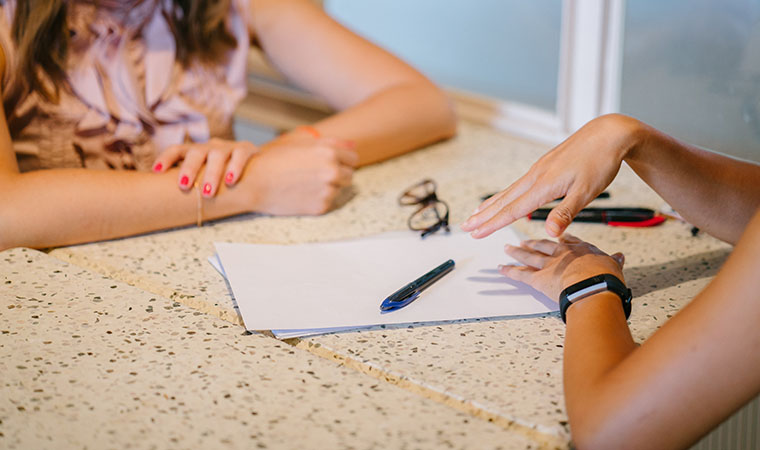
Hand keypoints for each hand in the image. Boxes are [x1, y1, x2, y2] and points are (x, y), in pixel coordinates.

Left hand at [152, 138, 257, 196]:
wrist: (256, 166)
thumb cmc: (222, 177)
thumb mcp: (204, 176)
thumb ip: (190, 184)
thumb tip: (162, 202)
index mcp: (196, 152)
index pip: (177, 150)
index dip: (166, 158)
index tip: (156, 172)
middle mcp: (210, 147)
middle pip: (196, 152)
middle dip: (189, 168)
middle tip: (184, 186)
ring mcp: (228, 147)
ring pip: (217, 155)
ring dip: (212, 173)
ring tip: (208, 193)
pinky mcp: (247, 149)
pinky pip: (240, 155)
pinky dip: (235, 167)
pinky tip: (230, 181)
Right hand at [242, 135, 357, 215]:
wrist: (253, 183)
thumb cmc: (275, 160)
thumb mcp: (302, 144)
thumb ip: (332, 143)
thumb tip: (354, 145)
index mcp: (329, 152)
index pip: (353, 158)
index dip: (342, 160)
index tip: (330, 163)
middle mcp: (332, 171)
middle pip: (349, 175)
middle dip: (338, 175)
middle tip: (315, 175)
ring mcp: (328, 190)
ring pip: (339, 189)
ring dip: (328, 187)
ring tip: (306, 184)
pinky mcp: (321, 206)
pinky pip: (328, 202)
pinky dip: (319, 199)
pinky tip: (302, 194)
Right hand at [462, 114, 642, 237]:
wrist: (608, 133)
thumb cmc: (600, 162)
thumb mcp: (587, 191)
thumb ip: (565, 213)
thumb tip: (549, 234)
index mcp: (544, 185)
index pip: (512, 209)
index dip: (492, 223)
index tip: (475, 233)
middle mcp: (536, 176)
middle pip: (504, 200)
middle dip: (483, 215)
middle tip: (464, 226)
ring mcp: (538, 169)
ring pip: (509, 191)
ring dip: (491, 204)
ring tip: (476, 213)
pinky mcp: (544, 166)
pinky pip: (518, 184)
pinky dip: (505, 194)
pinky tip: (505, 197)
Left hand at [499, 234, 624, 300]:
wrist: (594, 287)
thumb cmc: (606, 279)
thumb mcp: (614, 266)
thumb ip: (614, 261)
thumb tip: (620, 257)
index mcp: (581, 250)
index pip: (569, 241)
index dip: (561, 238)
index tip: (556, 236)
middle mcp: (562, 254)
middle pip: (544, 246)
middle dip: (533, 243)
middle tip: (524, 241)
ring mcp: (548, 265)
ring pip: (529, 256)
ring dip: (517, 253)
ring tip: (508, 249)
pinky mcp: (538, 279)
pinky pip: (520, 274)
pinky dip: (509, 271)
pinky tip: (501, 268)